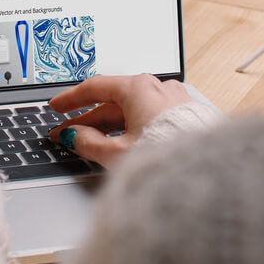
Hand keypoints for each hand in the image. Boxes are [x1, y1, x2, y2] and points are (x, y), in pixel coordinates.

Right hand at [47, 75, 190, 166]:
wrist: (207, 176)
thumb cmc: (166, 159)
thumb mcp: (116, 153)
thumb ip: (88, 143)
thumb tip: (74, 137)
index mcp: (139, 88)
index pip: (96, 88)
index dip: (71, 99)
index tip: (57, 106)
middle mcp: (158, 90)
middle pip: (114, 102)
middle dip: (88, 120)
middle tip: (68, 134)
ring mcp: (174, 103)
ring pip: (132, 112)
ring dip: (109, 128)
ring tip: (91, 145)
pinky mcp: (185, 119)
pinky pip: (150, 119)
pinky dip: (131, 130)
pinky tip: (122, 146)